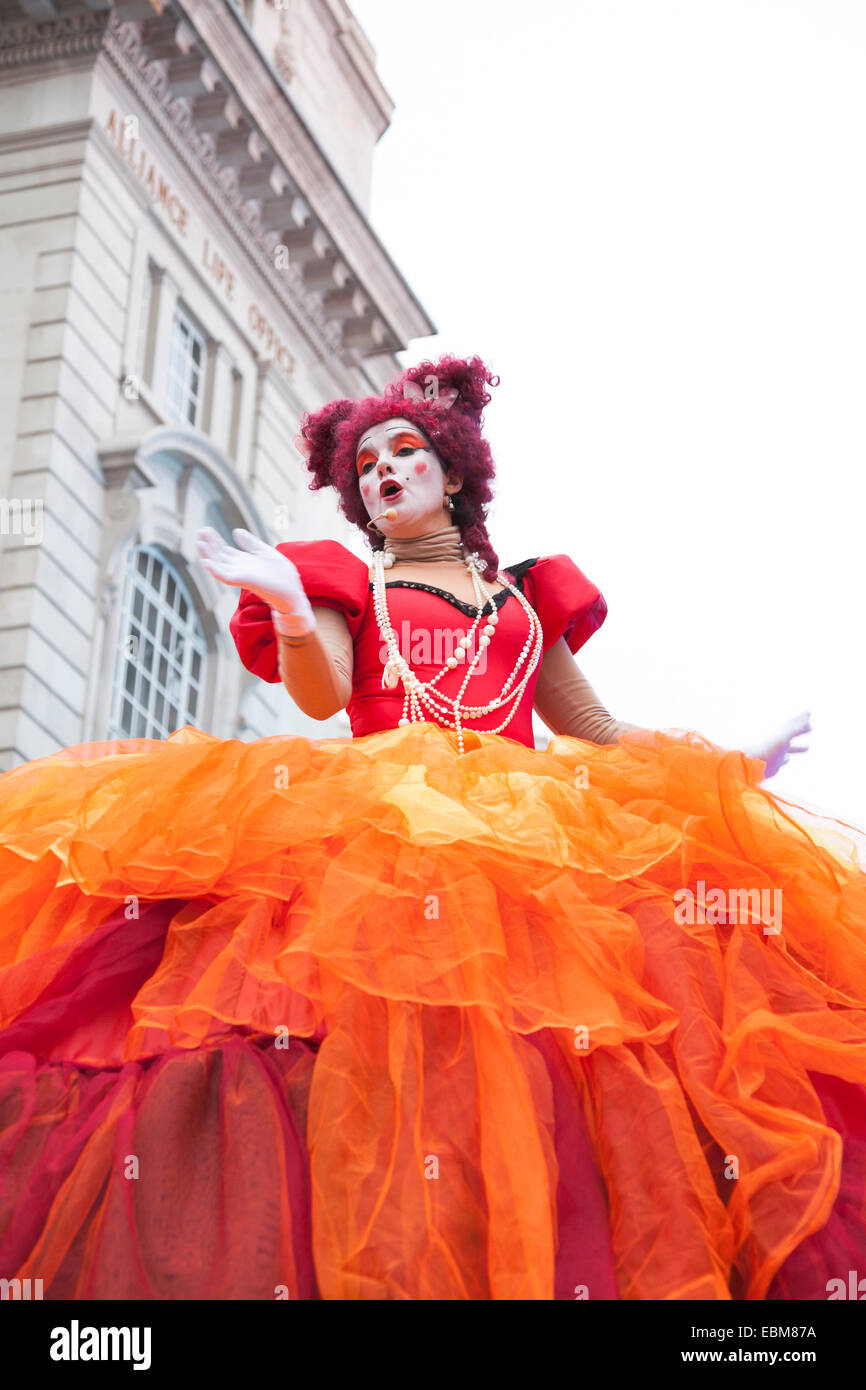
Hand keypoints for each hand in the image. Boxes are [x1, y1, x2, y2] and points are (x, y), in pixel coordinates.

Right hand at [196, 527, 314, 631]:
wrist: (292, 591)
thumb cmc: (281, 574)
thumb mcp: (265, 552)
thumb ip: (250, 543)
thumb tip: (235, 531)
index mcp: (243, 560)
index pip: (223, 549)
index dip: (214, 540)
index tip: (205, 529)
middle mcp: (238, 568)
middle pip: (217, 555)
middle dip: (208, 544)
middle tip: (199, 531)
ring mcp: (239, 575)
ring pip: (217, 564)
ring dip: (207, 554)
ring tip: (199, 542)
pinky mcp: (242, 581)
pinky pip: (224, 576)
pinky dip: (214, 569)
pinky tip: (206, 561)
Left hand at [743, 711, 811, 779]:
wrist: (750, 765)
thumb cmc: (766, 750)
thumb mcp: (783, 737)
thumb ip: (795, 727)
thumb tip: (808, 712)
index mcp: (780, 734)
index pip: (792, 724)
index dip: (801, 719)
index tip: (808, 713)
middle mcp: (778, 742)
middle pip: (791, 735)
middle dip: (801, 731)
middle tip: (811, 727)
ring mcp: (775, 754)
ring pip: (788, 748)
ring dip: (797, 747)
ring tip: (807, 747)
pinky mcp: (772, 765)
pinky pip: (781, 760)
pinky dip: (786, 759)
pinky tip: (788, 758)